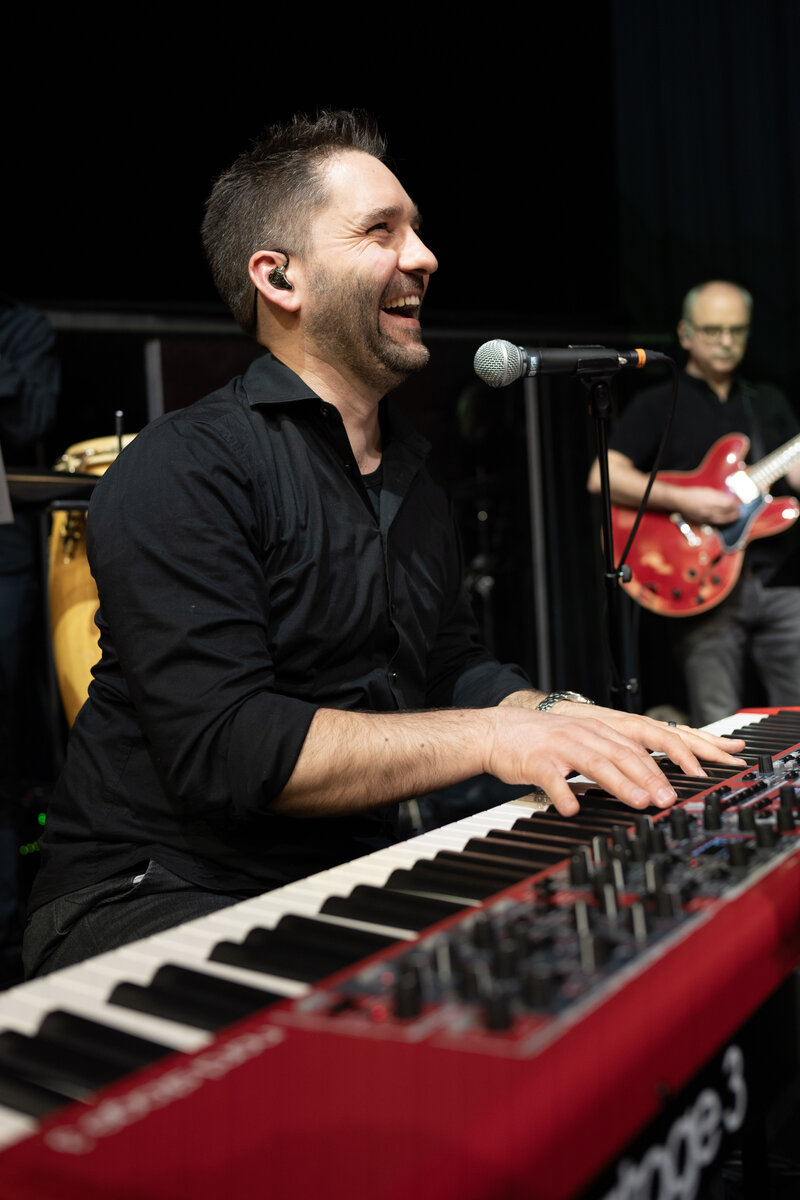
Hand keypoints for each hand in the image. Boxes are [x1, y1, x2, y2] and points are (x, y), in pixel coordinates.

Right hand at [485, 702, 745, 817]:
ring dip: (620, 784)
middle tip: (668, 800)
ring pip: (596, 764)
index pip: (639, 746)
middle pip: (623, 755)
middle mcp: (583, 735)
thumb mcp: (580, 742)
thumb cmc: (540, 742)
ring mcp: (560, 746)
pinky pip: (552, 779)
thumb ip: (609, 757)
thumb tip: (644, 781)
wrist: (496, 731)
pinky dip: (563, 793)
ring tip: (639, 802)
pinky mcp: (536, 761)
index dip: (667, 761)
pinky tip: (573, 808)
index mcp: (597, 731)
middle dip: (650, 778)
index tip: (690, 778)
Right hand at [672, 486, 740, 525]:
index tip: (738, 503)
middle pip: (727, 512)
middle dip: (735, 512)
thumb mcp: (707, 491)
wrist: (679, 500)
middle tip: (739, 511)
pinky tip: (725, 519)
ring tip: (735, 516)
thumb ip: (719, 496)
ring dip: (730, 518)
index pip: (729, 504)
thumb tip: (729, 499)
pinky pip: (716, 522)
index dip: (735, 504)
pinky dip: (722, 521)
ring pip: (722, 520)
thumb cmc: (692, 493)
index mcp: (711, 500)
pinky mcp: (703, 521)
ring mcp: (706, 517)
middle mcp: (709, 509)